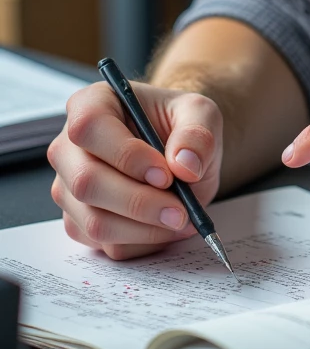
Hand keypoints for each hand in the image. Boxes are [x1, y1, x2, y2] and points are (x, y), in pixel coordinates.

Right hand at [48, 80, 222, 260]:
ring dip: (143, 228)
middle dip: (139, 203)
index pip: (90, 127)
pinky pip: (105, 244)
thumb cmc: (180, 125)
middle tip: (181, 211)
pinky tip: (169, 228)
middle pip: (85, 182)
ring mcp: (69, 188)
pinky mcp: (79, 221)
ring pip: (94, 221)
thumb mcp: (201, 114)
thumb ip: (197, 133)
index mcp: (91, 104)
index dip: (126, 155)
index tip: (166, 174)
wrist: (178, 152)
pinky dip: (142, 242)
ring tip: (182, 219)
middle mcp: (69, 147)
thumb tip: (185, 165)